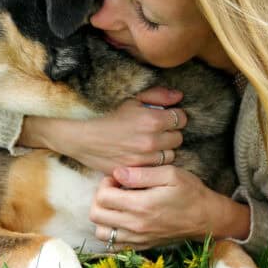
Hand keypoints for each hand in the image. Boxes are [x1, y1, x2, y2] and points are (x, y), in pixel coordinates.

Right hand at [17, 87, 188, 173]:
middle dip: (170, 133)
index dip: (176, 118)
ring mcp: (145, 158)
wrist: (86, 140)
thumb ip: (158, 96)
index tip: (167, 119)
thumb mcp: (133, 101)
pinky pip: (158, 168)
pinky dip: (155, 163)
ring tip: (151, 145)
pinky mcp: (139, 171)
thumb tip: (179, 97)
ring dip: (164, 150)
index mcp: (152, 120)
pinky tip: (145, 157)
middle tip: (158, 132)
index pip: (181, 119)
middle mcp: (152, 140)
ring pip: (170, 155)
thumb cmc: (110, 119)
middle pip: (178, 138)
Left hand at [89, 165, 250, 249]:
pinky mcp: (141, 246)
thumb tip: (117, 173)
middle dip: (100, 198)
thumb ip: (141, 173)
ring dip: (104, 216)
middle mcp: (136, 225)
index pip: (103, 197)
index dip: (105, 183)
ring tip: (117, 204)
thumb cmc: (190, 192)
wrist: (206, 218)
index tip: (117, 178)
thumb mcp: (170, 174)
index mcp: (141, 205)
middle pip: (96, 215)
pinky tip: (122, 218)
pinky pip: (114, 244)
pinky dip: (112, 231)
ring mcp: (138, 239)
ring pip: (101, 232)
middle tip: (114, 189)